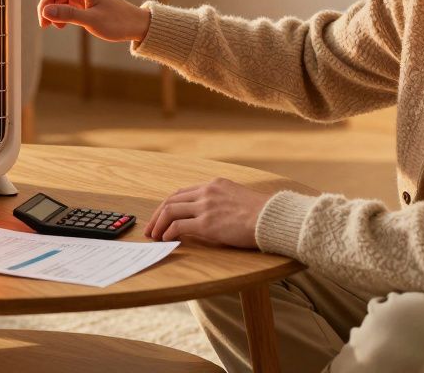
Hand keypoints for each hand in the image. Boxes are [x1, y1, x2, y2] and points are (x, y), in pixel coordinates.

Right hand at [21, 0, 151, 41]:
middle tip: (44, 26)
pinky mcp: (84, 2)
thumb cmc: (117, 22)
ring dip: (52, 13)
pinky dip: (60, 15)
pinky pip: (65, 5)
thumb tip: (45, 12)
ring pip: (57, 0)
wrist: (136, 25)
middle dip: (45, 7)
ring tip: (55, 28)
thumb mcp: (91, 21)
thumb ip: (68, 15)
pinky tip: (62, 26)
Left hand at [143, 178, 271, 247]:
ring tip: (154, 236)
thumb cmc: (262, 214)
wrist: (272, 218)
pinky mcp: (206, 223)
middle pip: (172, 200)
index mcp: (215, 184)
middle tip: (151, 227)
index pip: (183, 192)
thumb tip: (212, 217)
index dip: (169, 205)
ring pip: (171, 211)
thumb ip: (222, 202)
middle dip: (158, 214)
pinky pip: (178, 226)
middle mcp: (207, 192)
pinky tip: (167, 239)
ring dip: (159, 224)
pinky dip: (168, 233)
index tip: (162, 215)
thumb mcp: (240, 199)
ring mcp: (206, 206)